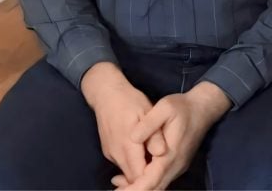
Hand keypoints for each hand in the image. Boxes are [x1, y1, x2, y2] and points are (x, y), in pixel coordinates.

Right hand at [80, 63, 166, 183]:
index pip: (139, 174)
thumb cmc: (129, 101)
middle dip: (147, 178)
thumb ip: (154, 135)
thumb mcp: (147, 112)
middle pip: (132, 177)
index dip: (151, 178)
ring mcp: (110, 153)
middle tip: (163, 173)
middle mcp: (116, 153)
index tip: (164, 175)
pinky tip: (144, 155)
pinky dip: (133, 165)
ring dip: (140, 171)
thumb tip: (162, 153)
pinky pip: (122, 164)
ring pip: (127, 172)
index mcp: (127, 144)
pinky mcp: (108, 152)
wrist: (106, 94)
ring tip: (156, 163)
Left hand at [111, 81, 231, 189]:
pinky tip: (130, 179)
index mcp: (170, 155)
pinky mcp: (177, 165)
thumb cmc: (183, 106)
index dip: (134, 189)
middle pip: (153, 188)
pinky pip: (161, 180)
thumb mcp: (165, 107)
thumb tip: (132, 138)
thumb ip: (148, 123)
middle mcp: (175, 166)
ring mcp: (178, 167)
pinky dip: (145, 183)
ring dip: (139, 188)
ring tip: (118, 186)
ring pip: (157, 186)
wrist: (204, 107)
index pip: (150, 181)